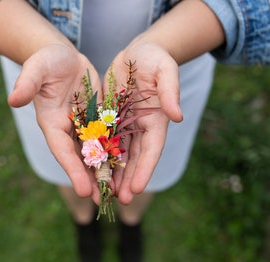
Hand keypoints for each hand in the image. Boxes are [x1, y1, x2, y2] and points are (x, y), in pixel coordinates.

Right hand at [8, 44, 101, 201]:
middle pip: (80, 158)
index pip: (62, 150)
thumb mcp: (37, 68)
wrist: (63, 58)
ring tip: (116, 192)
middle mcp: (68, 129)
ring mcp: (85, 125)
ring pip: (95, 152)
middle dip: (90, 179)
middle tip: (102, 201)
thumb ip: (27, 83)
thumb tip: (13, 100)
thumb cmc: (47, 61)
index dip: (72, 170)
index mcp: (52, 122)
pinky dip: (115, 152)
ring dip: (104, 171)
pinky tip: (127, 165)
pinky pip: (108, 137)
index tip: (83, 190)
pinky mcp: (99, 117)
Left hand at [105, 41, 182, 203]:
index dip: (144, 169)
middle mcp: (140, 127)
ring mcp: (124, 124)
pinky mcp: (109, 117)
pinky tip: (91, 168)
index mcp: (156, 120)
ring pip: (119, 153)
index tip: (137, 189)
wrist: (138, 53)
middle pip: (135, 157)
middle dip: (128, 178)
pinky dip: (99, 154)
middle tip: (120, 199)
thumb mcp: (165, 70)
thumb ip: (170, 91)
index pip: (151, 149)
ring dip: (113, 172)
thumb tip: (177, 117)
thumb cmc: (155, 59)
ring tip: (106, 192)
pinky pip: (103, 139)